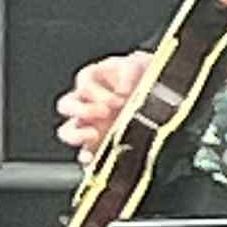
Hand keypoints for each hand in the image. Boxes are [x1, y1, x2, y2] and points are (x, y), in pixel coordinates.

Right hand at [55, 50, 152, 164]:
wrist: (160, 94)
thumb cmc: (143, 77)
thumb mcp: (137, 66)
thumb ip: (128, 72)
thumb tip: (122, 90)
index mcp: (92, 81)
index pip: (83, 84)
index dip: (98, 92)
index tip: (119, 98)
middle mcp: (87, 104)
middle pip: (66, 106)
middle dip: (83, 109)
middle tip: (105, 112)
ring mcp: (90, 126)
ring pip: (67, 131)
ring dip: (77, 135)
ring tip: (94, 135)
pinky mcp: (99, 146)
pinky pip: (85, 155)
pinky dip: (87, 160)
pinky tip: (94, 160)